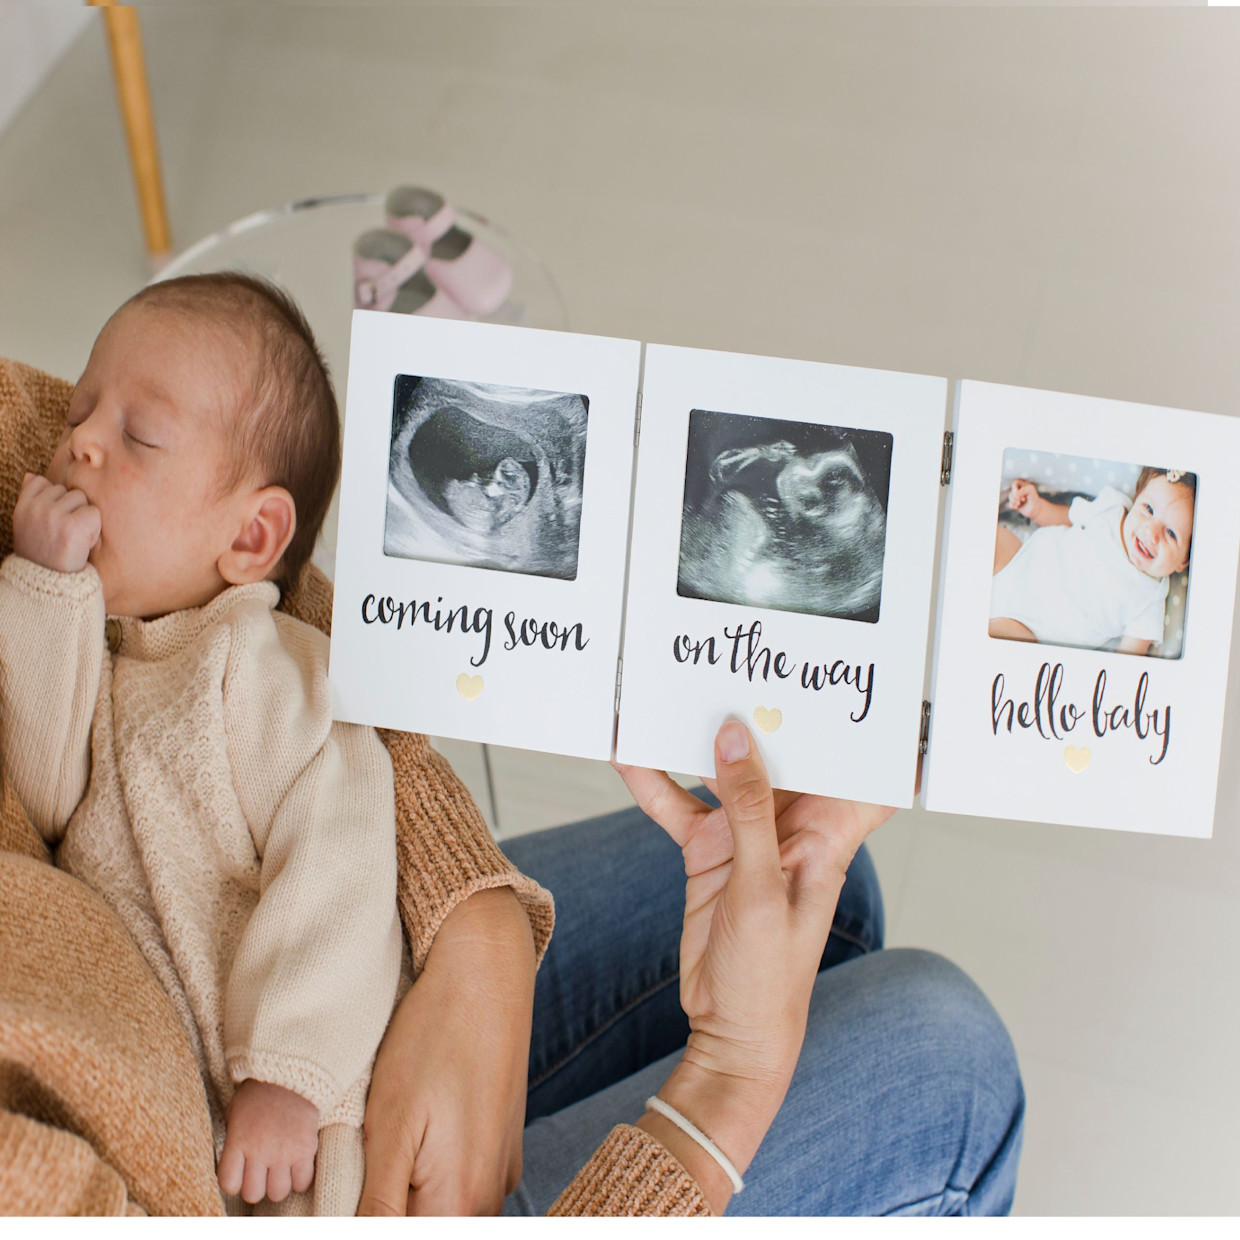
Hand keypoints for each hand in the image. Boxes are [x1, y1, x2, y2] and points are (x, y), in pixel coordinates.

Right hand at [11, 473, 100, 573]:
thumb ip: (30, 498)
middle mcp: (36, 509)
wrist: (49, 584)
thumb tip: (32, 475)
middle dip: (71, 508)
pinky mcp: (73, 525)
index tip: (53, 521)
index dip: (54, 500)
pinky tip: (83, 541)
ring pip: (81, 498)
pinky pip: (94, 512)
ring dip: (83, 516)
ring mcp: (54, 516)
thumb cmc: (42, 554)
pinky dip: (94, 527)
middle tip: (64, 533)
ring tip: (73, 537)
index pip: (42, 482)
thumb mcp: (26, 525)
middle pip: (66, 490)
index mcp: (22, 507)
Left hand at [217, 1078, 318, 1204]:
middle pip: (253, 1193)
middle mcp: (259, 1151)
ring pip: (278, 1193)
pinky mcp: (305, 1149)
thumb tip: (234, 1160)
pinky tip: (298, 1166)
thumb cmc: (260, 1091)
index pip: (229, 1183)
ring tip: (281, 1170)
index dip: (234, 1182)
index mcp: (238, 1141)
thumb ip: (234, 1138)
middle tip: (263, 1172)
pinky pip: (302, 1182)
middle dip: (257, 1185)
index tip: (240, 1173)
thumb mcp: (236, 1110)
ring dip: (279, 1184)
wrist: (292, 1073)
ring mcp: (283, 1152)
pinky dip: (300, 1178)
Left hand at [357, 887, 534, 1215]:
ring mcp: (501, 1171)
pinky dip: (432, 1173)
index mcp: (459, 1203)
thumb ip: (377, 1208)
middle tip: (362, 1155)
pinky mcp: (503, 1148)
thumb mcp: (390, 1126)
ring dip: (406, 1193)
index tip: (350, 1181)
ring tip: (387, 1138)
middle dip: (385, 1208)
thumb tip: (363, 1239)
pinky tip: (417, 1128)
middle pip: (423, 1224)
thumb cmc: (434, 1039)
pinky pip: (463, 1185)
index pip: (399, 1238)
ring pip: (441, 1208)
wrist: (487, 971)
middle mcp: (490, 1197)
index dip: (363, 1217)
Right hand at [615, 721, 891, 1211]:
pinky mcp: (709, 847)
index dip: (878, 730)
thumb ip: (748, 808)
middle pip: (782, 754)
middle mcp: (792, 823)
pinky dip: (654, 781)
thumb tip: (737, 736)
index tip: (872, 678)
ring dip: (699, 737)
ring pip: (723, 770)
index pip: (868, 772)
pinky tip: (627, 752)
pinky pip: (679, 803)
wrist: (730, 1029)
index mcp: (830, 832)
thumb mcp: (763, 886)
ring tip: (672, 687)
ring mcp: (747, 833)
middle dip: (764, 710)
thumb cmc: (772, 975)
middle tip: (740, 653)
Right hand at [1008, 478, 1041, 522]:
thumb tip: (1015, 496)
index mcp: (1023, 485)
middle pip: (1012, 491)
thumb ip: (1022, 491)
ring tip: (1020, 503)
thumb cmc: (1034, 497)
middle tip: (1023, 500)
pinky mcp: (1014, 504)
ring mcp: (1016, 497)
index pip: (1015, 483)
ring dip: (1014, 501)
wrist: (1036, 508)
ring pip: (1010, 497)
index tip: (1017, 492)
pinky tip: (1018, 507)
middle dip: (1016, 496)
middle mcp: (1018, 491)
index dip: (1014, 487)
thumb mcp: (1030, 490)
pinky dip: (1013, 506)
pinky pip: (1010, 504)